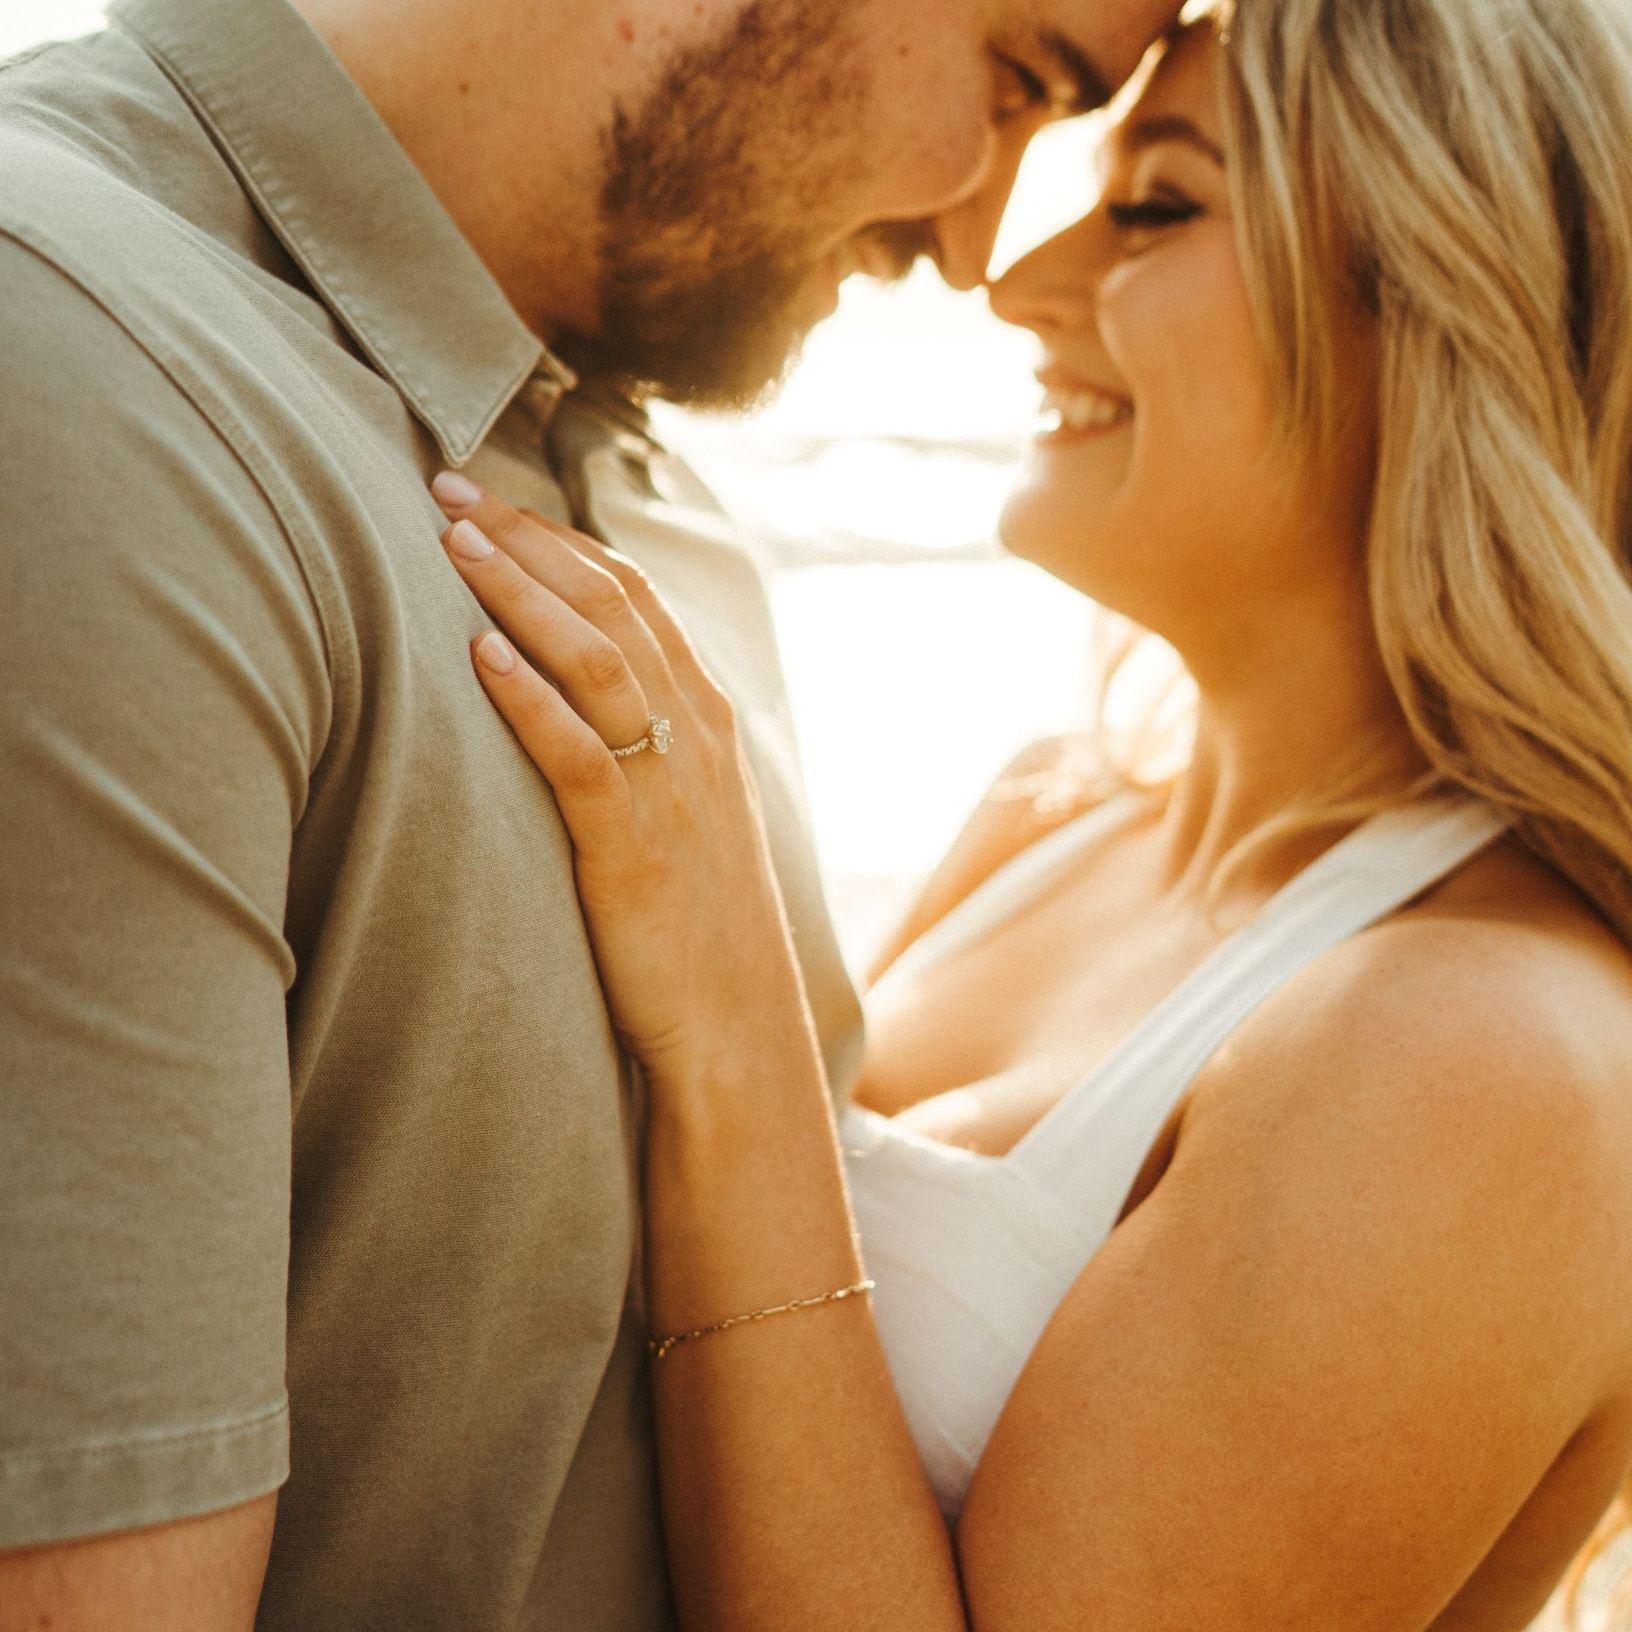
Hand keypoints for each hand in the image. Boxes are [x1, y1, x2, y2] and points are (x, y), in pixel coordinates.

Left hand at [430, 475, 818, 1093]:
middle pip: (611, 606)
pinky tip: (476, 657)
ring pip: (597, 661)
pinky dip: (529, 700)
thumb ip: (651, 742)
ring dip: (520, 594)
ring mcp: (669, 788)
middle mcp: (696, 736)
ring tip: (450, 542)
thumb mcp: (690, 814)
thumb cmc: (702, 924)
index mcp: (709, 719)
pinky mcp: (632, 849)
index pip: (636, 598)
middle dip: (527, 540)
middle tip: (449, 488)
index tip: (491, 503)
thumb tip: (584, 695)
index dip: (560, 540)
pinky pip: (579, 757)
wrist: (739, 1028)